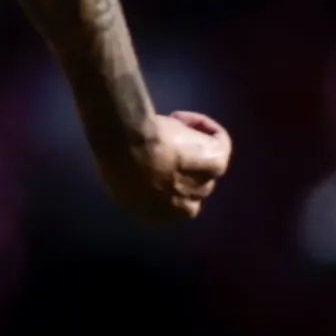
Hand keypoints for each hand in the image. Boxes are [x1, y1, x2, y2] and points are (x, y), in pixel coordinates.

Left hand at [97, 110, 231, 223]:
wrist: (129, 145)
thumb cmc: (116, 159)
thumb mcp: (119, 179)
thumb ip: (136, 184)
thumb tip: (142, 173)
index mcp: (155, 217)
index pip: (168, 204)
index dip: (165, 181)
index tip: (157, 161)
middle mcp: (182, 210)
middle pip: (191, 187)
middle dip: (183, 167)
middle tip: (168, 144)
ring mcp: (203, 188)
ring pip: (206, 167)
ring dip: (193, 148)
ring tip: (171, 128)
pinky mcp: (217, 164)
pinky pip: (219, 143)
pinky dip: (205, 128)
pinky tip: (182, 119)